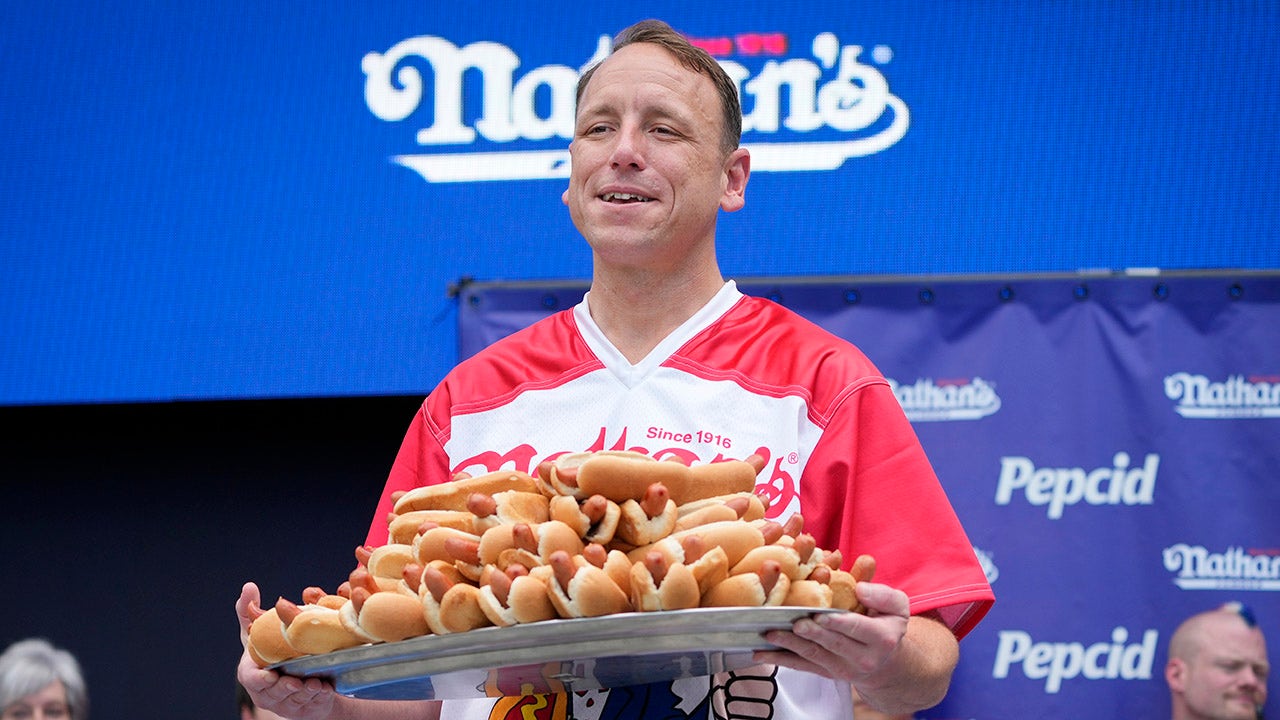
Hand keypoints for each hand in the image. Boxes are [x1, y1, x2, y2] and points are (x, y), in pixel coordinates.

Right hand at [236, 582, 338, 719]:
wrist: (295, 673)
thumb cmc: (273, 650)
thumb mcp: (260, 631)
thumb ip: (250, 612)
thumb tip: (248, 586)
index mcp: (252, 673)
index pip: (251, 679)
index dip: (259, 679)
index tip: (270, 675)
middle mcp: (266, 692)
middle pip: (275, 693)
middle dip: (287, 688)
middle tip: (299, 682)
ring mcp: (284, 703)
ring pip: (294, 700)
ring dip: (306, 693)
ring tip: (317, 684)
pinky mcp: (303, 709)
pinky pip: (311, 705)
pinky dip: (319, 697)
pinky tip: (327, 689)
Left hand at [753, 581, 909, 681]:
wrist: (886, 660)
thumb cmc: (887, 624)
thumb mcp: (896, 606)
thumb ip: (882, 595)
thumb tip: (861, 588)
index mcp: (881, 638)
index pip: (858, 628)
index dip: (838, 623)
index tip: (820, 615)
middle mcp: (862, 658)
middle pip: (833, 644)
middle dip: (812, 634)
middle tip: (795, 624)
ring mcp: (842, 668)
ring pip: (814, 656)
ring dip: (790, 646)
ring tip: (771, 634)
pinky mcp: (826, 673)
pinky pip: (802, 666)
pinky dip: (780, 660)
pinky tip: (761, 653)